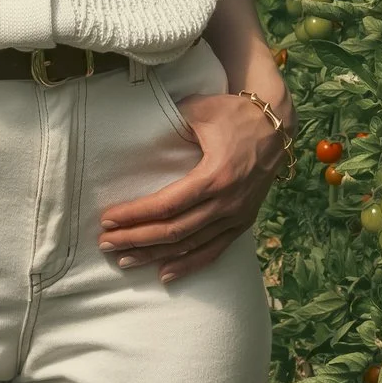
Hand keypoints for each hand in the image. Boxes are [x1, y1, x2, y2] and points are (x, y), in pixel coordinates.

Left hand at [97, 90, 289, 283]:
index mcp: (215, 176)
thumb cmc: (234, 113)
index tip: (108, 219)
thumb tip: (140, 130)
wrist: (276, 125)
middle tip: (105, 243)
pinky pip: (213, 251)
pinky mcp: (242, 223)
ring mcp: (236, 216)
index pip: (167, 205)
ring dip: (155, 255)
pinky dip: (189, 265)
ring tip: (124, 260)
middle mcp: (226, 203)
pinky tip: (164, 274)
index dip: (135, 215)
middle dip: (136, 239)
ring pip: (190, 245)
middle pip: (174, 231)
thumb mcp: (201, 108)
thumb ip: (171, 119)